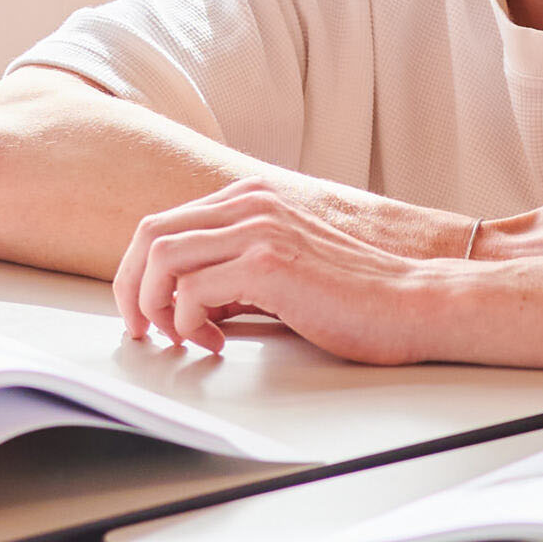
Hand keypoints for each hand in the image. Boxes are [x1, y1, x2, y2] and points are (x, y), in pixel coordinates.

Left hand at [114, 176, 458, 362]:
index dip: (140, 272)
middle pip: (149, 233)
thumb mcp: (281, 271)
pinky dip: (186, 323)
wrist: (411, 304)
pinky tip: (213, 343)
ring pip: (160, 256)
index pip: (164, 223)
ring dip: (154, 305)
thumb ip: (233, 274)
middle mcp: (250, 203)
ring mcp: (258, 228)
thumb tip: (184, 303)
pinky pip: (191, 290)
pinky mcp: (267, 263)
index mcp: (251, 198)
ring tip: (177, 337)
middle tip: (142, 329)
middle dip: (131, 287)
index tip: (146, 313)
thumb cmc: (356, 297)